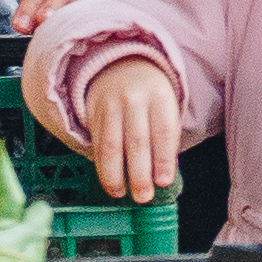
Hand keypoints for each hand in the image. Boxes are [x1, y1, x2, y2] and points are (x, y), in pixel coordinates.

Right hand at [72, 56, 183, 203]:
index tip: (163, 181)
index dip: (163, 158)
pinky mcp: (94, 114)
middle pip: (136, 140)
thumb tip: (163, 175)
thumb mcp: (166, 106)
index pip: (162, 130)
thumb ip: (167, 137)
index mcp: (159, 96)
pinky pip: (98, 144)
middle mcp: (134, 99)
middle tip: (143, 196)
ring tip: (121, 194)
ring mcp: (111, 105)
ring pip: (112, 144)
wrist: (120, 65)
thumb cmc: (150, 95)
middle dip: (139, 172)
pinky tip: (109, 182)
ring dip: (116, 174)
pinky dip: (102, 166)